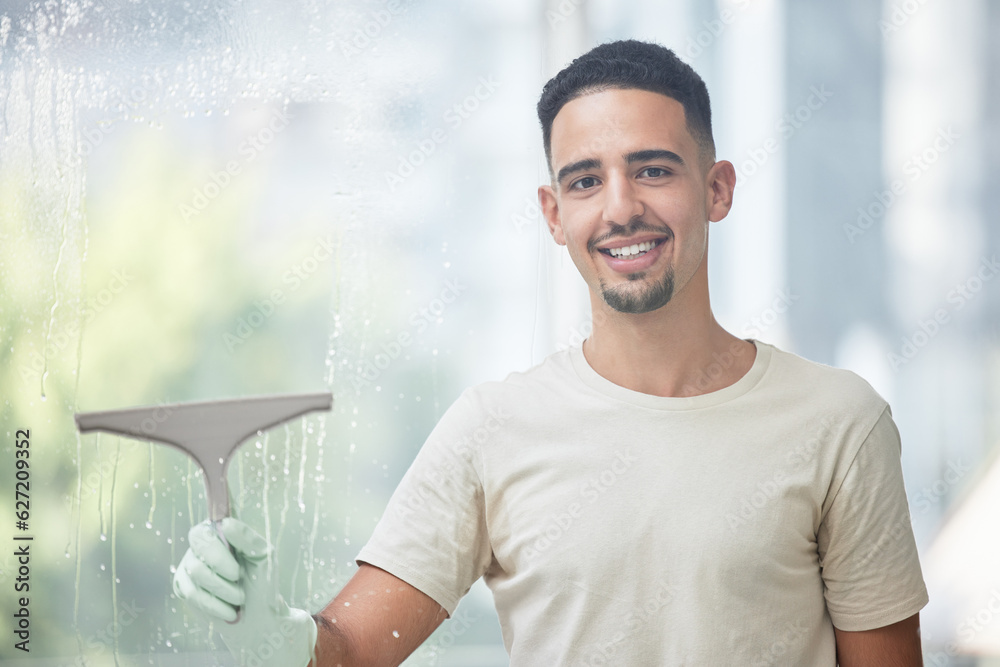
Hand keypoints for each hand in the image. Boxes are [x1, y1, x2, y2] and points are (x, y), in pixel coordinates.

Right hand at [172, 517, 316, 665]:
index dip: (214, 498)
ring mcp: (189, 562)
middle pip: (200, 541)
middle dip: (222, 562)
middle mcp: (203, 542)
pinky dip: (214, 604)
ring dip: (224, 588)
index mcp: (224, 530)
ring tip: (239, 596)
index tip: (219, 512)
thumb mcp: (264, 558)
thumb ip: (247, 539)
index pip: (214, 512)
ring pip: (197, 570)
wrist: (257, 616)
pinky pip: (192, 592)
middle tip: (239, 576)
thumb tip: (225, 524)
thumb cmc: (262, 581)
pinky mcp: (182, 585)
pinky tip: (229, 610)